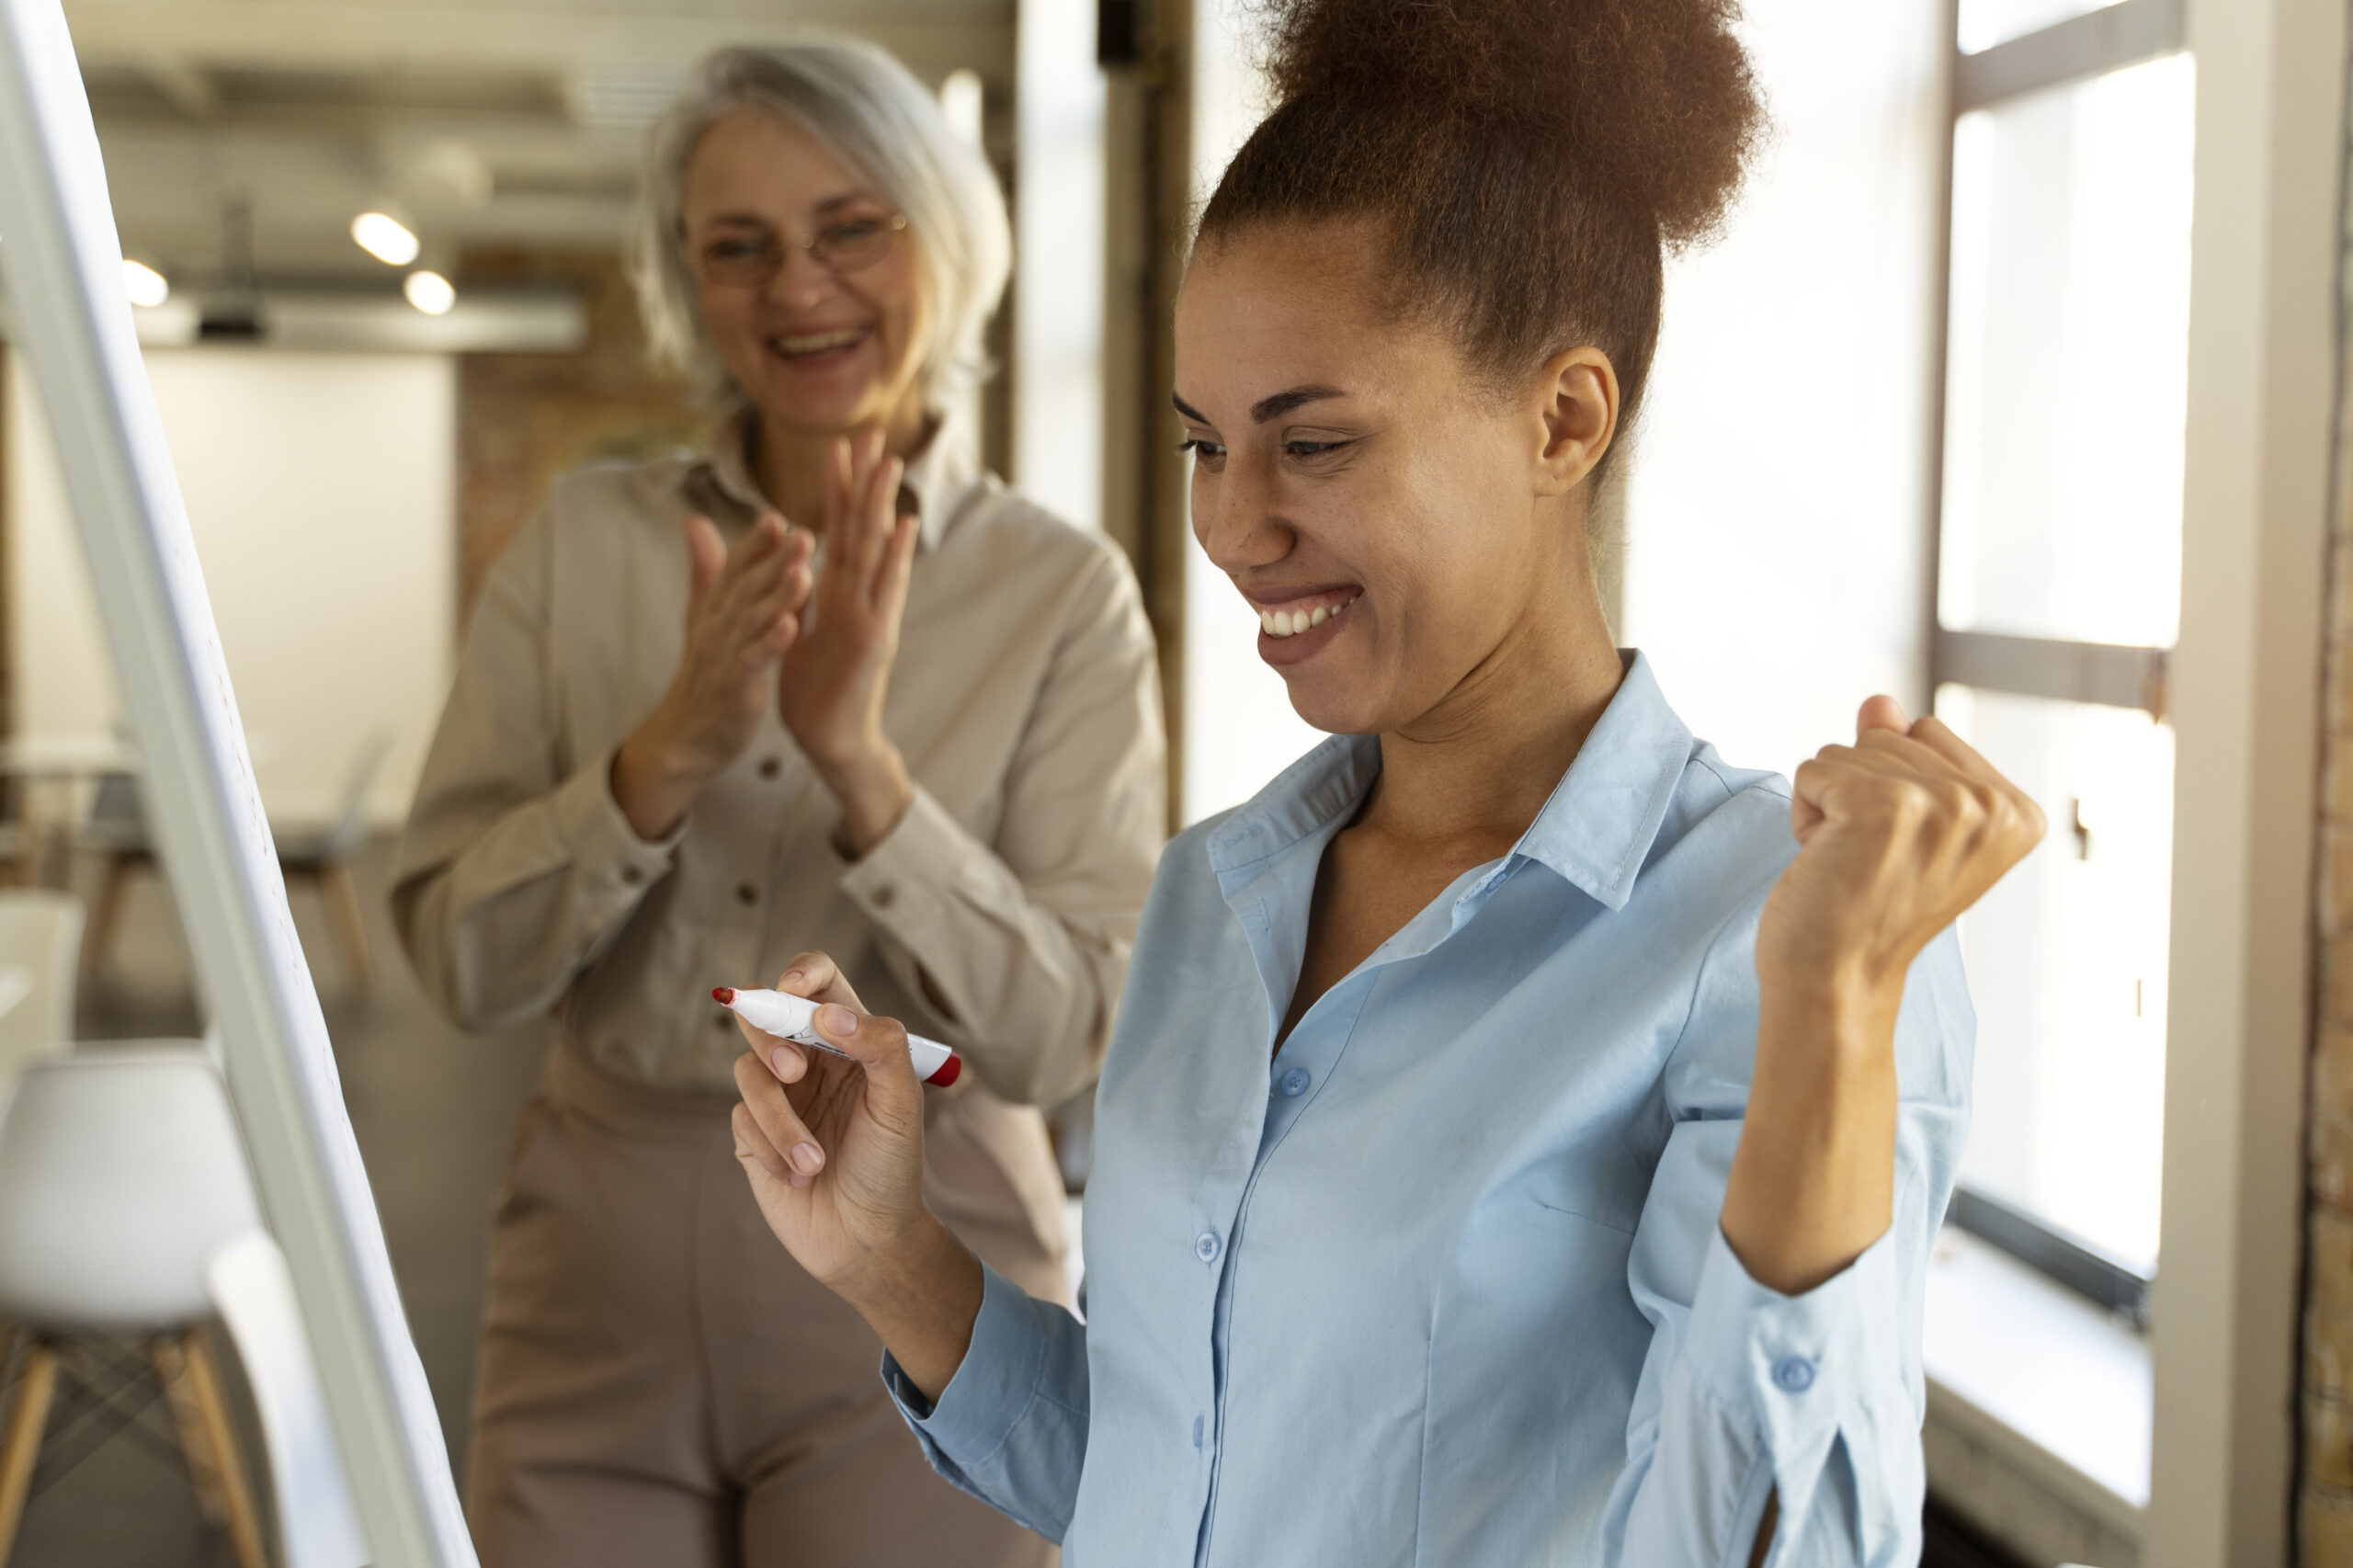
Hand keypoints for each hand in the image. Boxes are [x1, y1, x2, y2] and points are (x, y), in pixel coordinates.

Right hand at [614, 513, 812, 838]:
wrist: (687, 736)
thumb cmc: (705, 672)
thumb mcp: (703, 616)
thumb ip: (707, 570)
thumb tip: (694, 521)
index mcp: (716, 609)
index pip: (735, 568)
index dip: (755, 544)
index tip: (777, 518)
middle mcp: (717, 627)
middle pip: (747, 587)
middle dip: (774, 560)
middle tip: (804, 533)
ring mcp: (725, 656)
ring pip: (753, 620)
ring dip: (778, 595)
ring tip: (804, 572)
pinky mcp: (735, 687)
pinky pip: (754, 661)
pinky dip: (771, 643)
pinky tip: (791, 627)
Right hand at [731, 950, 985, 1399]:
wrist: (867, 1241)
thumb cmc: (892, 1167)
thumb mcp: (901, 1103)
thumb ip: (879, 1045)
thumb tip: (827, 1013)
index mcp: (851, 1040)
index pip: (818, 981)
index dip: (800, 973)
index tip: (794, 992)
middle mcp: (810, 1060)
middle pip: (765, 1015)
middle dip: (773, 1040)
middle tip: (795, 1073)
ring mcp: (778, 1096)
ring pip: (748, 1072)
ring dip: (780, 1119)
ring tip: (816, 1162)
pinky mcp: (752, 1133)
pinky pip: (741, 1119)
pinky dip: (771, 1148)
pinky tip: (800, 1177)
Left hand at [776, 431, 920, 852]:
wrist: (831, 740)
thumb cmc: (816, 691)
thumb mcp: (799, 629)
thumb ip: (799, 594)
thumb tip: (793, 564)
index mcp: (839, 593)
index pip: (839, 529)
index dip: (838, 487)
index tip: (839, 446)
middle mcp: (862, 596)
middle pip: (863, 526)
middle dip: (865, 479)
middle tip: (873, 431)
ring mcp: (873, 614)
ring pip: (876, 549)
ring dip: (882, 504)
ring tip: (889, 462)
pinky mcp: (874, 638)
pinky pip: (886, 591)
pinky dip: (895, 557)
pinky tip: (902, 525)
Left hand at [1758, 697, 2045, 1023]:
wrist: (1836, 980)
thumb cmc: (1866, 909)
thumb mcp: (1901, 824)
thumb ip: (1901, 754)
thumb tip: (1880, 702)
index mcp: (2015, 810)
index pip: (1927, 730)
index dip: (1894, 785)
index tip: (1903, 849)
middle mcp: (1990, 804)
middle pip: (1887, 735)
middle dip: (1859, 793)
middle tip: (1871, 862)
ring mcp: (1942, 803)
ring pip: (1847, 750)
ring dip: (1830, 806)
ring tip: (1851, 864)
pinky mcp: (1884, 805)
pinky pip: (1814, 769)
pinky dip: (1804, 813)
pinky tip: (1827, 862)